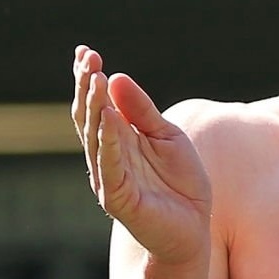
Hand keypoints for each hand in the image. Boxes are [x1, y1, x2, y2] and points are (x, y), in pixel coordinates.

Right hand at [71, 46, 211, 264]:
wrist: (194, 227)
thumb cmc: (180, 183)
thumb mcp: (167, 136)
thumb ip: (143, 111)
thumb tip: (117, 76)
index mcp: (118, 139)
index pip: (97, 104)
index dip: (88, 79)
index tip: (84, 51)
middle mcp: (107, 155)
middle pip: (90, 115)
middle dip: (88, 85)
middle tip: (88, 57)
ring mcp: (109, 176)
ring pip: (95, 136)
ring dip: (95, 105)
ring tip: (96, 77)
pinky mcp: (117, 197)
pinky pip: (109, 165)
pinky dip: (107, 140)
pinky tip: (108, 116)